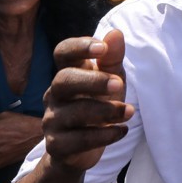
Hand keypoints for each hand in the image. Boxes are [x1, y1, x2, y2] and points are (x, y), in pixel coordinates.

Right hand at [41, 31, 131, 172]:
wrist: (83, 149)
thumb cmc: (99, 104)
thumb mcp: (111, 79)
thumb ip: (113, 58)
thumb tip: (115, 33)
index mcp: (68, 72)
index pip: (62, 52)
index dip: (79, 47)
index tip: (102, 48)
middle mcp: (55, 94)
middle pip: (63, 80)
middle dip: (93, 81)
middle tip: (118, 84)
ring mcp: (52, 120)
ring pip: (73, 112)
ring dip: (106, 111)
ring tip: (129, 112)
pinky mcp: (57, 145)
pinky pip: (78, 140)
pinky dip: (103, 135)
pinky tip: (121, 131)